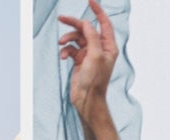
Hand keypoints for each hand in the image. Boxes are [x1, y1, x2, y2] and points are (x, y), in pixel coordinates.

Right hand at [58, 0, 118, 119]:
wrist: (87, 99)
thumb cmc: (95, 81)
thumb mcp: (95, 55)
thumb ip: (91, 37)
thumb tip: (86, 23)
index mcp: (108, 46)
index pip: (104, 23)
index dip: (98, 11)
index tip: (90, 0)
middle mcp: (99, 48)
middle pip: (86, 29)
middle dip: (74, 24)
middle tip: (61, 18)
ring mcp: (89, 54)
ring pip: (76, 39)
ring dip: (67, 39)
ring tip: (61, 43)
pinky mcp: (79, 61)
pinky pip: (70, 49)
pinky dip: (65, 51)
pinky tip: (63, 57)